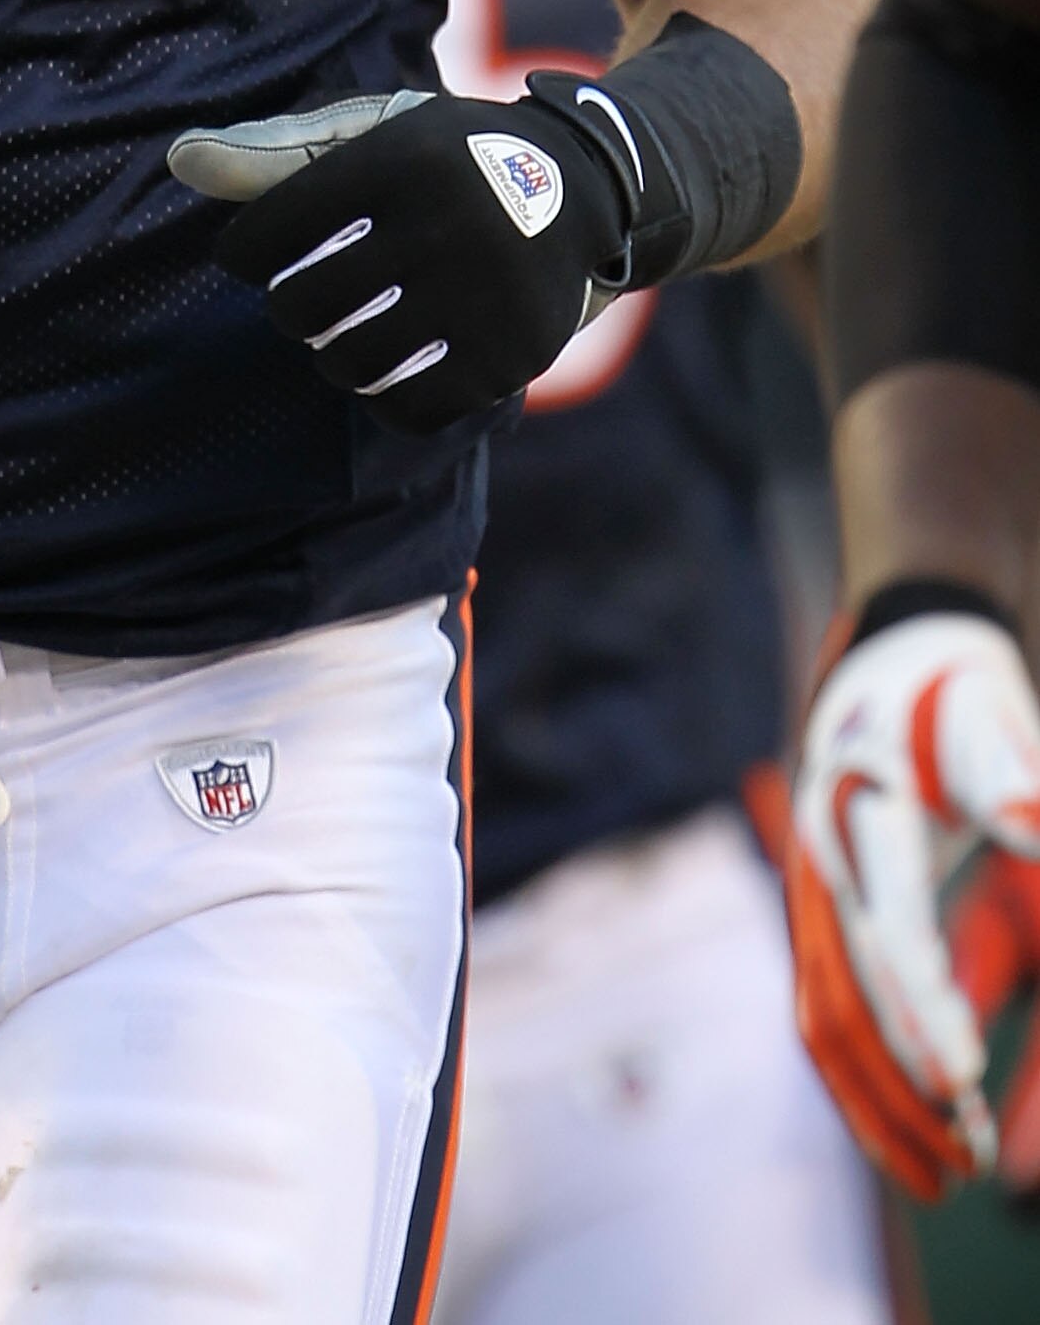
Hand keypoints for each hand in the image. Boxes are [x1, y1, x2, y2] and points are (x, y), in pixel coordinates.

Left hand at [169, 82, 633, 433]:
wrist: (584, 187)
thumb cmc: (444, 159)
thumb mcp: (371, 132)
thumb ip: (275, 149)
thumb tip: (178, 161)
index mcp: (400, 158)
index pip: (271, 231)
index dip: (246, 253)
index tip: (258, 255)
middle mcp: (446, 221)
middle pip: (302, 306)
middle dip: (292, 307)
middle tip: (311, 297)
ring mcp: (485, 292)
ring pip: (349, 363)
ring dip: (334, 354)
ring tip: (350, 330)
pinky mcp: (514, 354)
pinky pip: (409, 408)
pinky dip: (388, 395)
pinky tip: (398, 363)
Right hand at [787, 608, 1039, 1196]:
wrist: (891, 653)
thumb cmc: (957, 693)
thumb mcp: (992, 721)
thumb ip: (1016, 779)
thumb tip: (1036, 830)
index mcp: (859, 804)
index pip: (889, 925)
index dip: (922, 1003)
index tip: (960, 1079)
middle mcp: (819, 853)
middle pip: (840, 994)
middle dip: (898, 1089)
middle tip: (963, 1168)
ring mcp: (810, 887)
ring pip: (825, 1016)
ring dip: (877, 1101)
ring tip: (942, 1173)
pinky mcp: (821, 911)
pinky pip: (828, 1005)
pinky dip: (869, 1072)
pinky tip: (919, 1119)